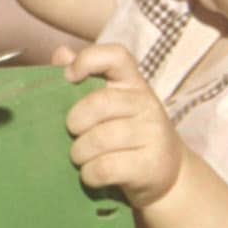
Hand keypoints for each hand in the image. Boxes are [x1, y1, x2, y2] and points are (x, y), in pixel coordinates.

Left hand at [56, 40, 184, 207]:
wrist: (166, 174)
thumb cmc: (126, 134)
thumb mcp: (110, 104)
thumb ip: (84, 78)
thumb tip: (61, 53)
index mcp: (132, 83)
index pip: (116, 56)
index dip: (88, 60)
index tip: (69, 77)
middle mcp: (146, 103)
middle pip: (100, 103)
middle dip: (75, 122)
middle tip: (72, 133)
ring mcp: (153, 133)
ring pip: (100, 139)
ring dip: (79, 153)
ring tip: (79, 157)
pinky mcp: (151, 164)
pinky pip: (107, 167)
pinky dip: (90, 174)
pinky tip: (91, 174)